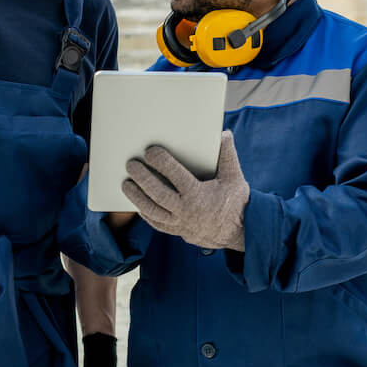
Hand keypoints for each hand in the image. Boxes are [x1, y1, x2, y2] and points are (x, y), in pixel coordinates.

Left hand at [122, 130, 249, 250]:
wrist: (241, 233)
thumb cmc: (236, 202)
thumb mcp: (235, 178)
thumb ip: (228, 155)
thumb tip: (224, 133)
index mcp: (198, 195)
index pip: (175, 175)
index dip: (161, 162)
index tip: (150, 152)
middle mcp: (186, 210)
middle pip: (157, 193)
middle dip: (142, 178)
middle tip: (131, 164)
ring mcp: (180, 224)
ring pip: (152, 211)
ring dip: (136, 197)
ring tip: (126, 183)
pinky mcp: (178, 231)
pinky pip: (156, 224)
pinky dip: (145, 213)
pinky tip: (137, 203)